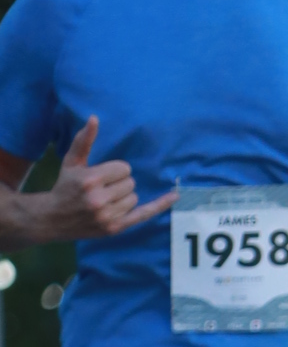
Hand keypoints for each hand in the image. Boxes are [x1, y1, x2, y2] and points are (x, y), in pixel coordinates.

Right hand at [24, 117, 175, 242]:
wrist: (53, 218)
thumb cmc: (65, 186)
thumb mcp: (71, 162)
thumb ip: (84, 140)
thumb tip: (94, 118)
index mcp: (90, 180)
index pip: (124, 169)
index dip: (115, 171)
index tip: (102, 176)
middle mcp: (99, 199)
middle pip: (131, 183)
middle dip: (119, 184)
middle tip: (103, 189)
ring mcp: (107, 216)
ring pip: (135, 197)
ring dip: (125, 197)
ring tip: (106, 200)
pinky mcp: (115, 228)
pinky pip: (144, 214)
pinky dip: (160, 204)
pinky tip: (175, 195)